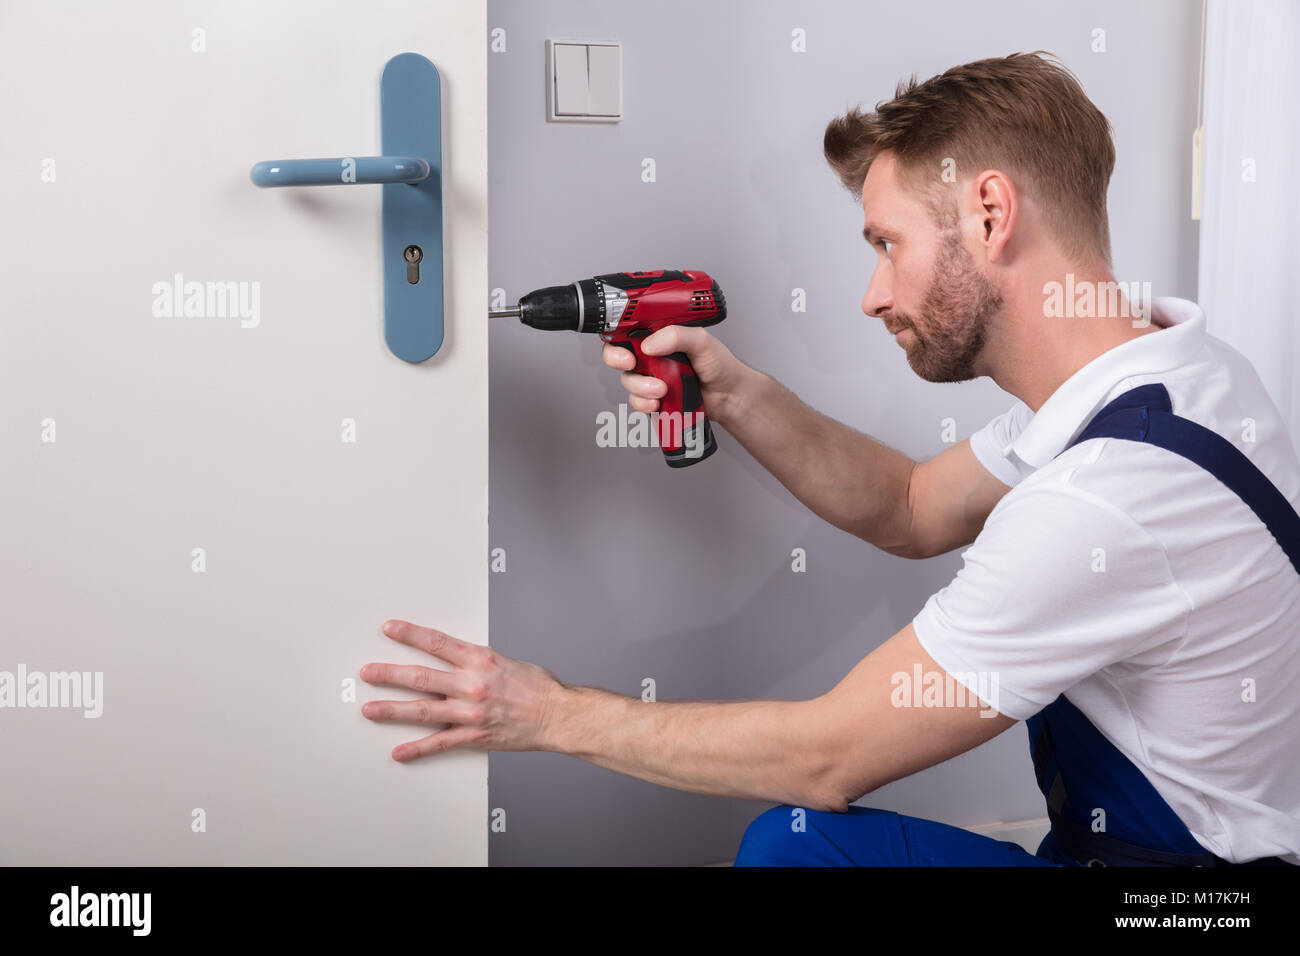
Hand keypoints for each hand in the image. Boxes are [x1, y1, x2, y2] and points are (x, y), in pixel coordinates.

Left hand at [360, 619, 564, 760]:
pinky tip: (399, 751)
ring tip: (370, 709)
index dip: (410, 634)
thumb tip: (456, 660)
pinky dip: (417, 749)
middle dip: (389, 674)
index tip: (389, 629)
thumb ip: (478, 662)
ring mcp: (470, 712)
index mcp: (480, 660)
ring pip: (422, 710)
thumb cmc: (538, 687)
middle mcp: (472, 684)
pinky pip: (440, 743)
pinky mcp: (474, 736)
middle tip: (368, 672)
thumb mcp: (506, 661)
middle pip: (421, 677)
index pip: (436, 643)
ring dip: (392, 710)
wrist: (557, 714)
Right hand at [601, 326, 748, 426]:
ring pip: (628, 380)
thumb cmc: (719, 365)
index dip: (616, 336)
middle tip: (631, 363)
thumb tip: (650, 344)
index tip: (624, 346)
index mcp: (660, 335)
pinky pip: (637, 401)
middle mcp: (651, 354)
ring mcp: (651, 376)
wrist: (730, 395)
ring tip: (662, 389)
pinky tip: (657, 403)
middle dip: (618, 360)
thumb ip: (677, 336)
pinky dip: (643, 403)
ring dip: (640, 386)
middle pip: (618, 354)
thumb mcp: (701, 341)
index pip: (628, 329)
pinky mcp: (653, 397)